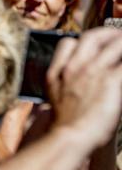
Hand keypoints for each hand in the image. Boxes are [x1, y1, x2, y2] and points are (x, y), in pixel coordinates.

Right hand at [46, 28, 121, 148]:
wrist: (71, 135)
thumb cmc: (65, 123)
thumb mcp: (54, 97)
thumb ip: (64, 82)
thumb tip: (75, 79)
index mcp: (57, 71)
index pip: (67, 43)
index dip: (80, 41)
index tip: (92, 44)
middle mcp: (74, 67)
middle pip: (92, 37)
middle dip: (108, 33)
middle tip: (117, 35)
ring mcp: (93, 71)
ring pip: (115, 45)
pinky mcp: (111, 80)